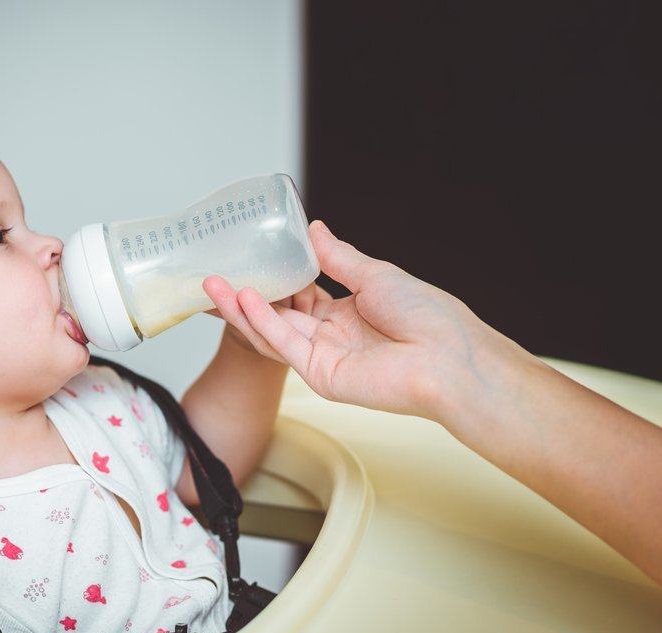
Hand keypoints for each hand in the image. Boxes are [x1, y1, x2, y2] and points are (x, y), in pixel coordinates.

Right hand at [202, 220, 521, 420]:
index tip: (242, 261)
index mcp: (345, 313)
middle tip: (211, 275)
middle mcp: (330, 336)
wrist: (450, 357)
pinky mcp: (320, 375)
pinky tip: (245, 299)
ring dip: (240, 309)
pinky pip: (284, 346)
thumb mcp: (376, 274)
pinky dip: (262, 323)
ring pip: (271, 331)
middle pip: (275, 315)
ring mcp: (322, 357)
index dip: (270, 280)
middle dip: (242, 295)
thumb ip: (338, 258)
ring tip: (212, 284)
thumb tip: (314, 229)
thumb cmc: (428, 317)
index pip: (296, 295)